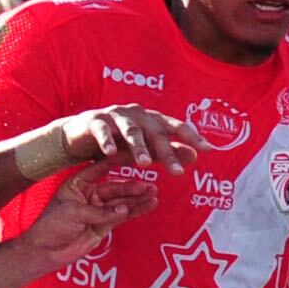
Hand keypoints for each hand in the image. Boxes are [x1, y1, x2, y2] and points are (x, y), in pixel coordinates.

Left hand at [15, 162, 158, 269]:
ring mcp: (98, 209)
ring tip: (154, 193)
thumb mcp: (74, 213)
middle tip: (148, 185)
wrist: (45, 251)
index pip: (99, 169)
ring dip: (138, 198)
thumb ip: (100, 211)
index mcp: (77, 184)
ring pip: (122, 201)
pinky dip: (136, 211)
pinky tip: (149, 205)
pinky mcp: (104, 225)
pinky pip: (123, 215)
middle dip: (132, 187)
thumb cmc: (51, 226)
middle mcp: (89, 194)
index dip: (115, 162)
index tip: (132, 154)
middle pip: (114, 187)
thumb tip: (124, 210)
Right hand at [45, 105, 192, 175]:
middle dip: (166, 153)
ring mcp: (115, 115)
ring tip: (145, 164)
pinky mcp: (95, 120)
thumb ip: (167, 151)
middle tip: (178, 173)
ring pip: (131, 130)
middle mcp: (137, 114)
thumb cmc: (117, 143)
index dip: (192, 137)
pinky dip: (107, 141)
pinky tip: (112, 154)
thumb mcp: (144, 150)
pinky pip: (103, 130)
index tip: (208, 150)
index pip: (176, 126)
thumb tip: (195, 156)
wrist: (80, 136)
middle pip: (155, 132)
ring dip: (138, 147)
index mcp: (152, 119)